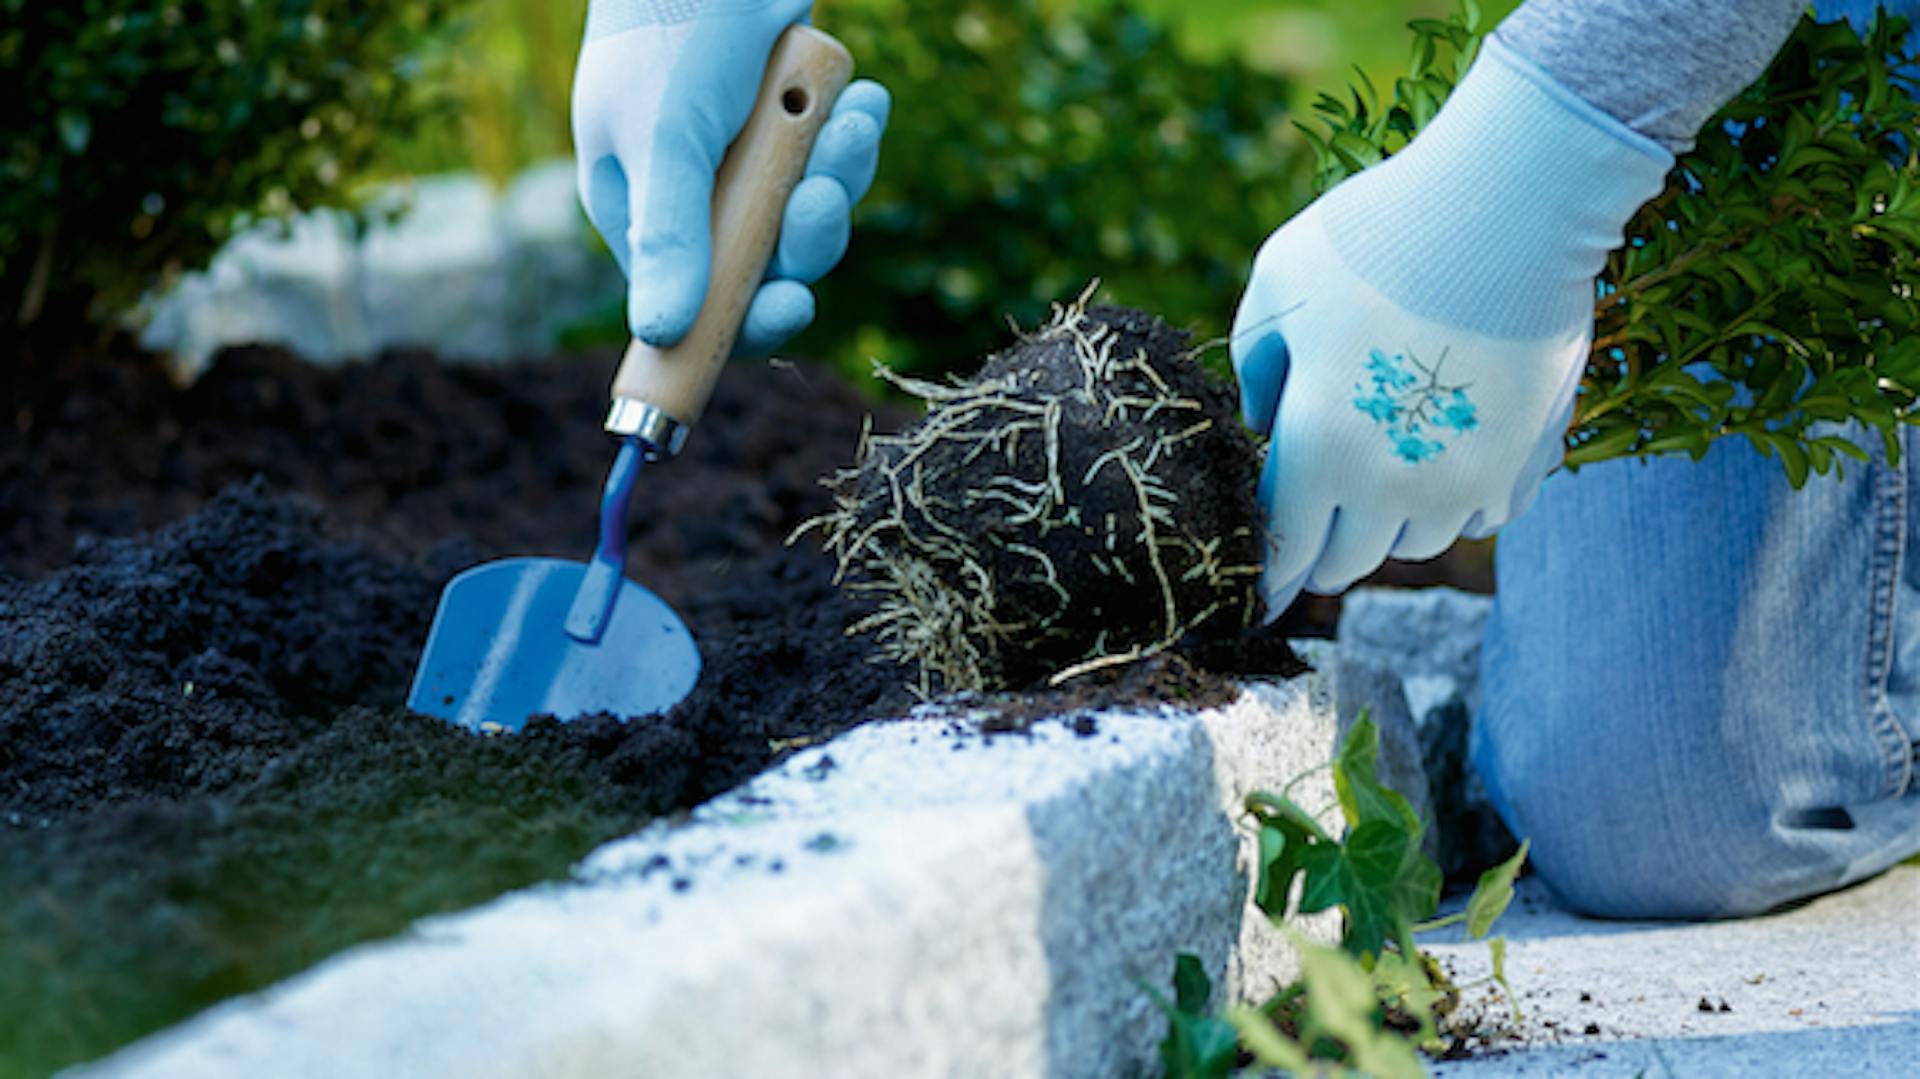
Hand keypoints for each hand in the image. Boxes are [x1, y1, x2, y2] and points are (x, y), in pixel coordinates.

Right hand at [572, 0, 888, 356]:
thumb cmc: (670, 27)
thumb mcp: (665, 139)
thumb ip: (669, 237)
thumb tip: (660, 334)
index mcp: (643, 214)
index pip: (696, 306)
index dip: (745, 319)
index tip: (792, 305)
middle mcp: (696, 198)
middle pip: (770, 268)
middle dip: (808, 233)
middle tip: (823, 193)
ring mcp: (748, 161)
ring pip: (812, 213)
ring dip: (840, 173)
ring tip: (853, 120)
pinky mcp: (794, 124)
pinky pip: (836, 160)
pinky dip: (854, 132)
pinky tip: (864, 99)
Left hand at [1230, 34, 1671, 616]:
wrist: (1511, 207)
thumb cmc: (1378, 236)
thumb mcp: (1276, 282)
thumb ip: (1255, 361)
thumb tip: (1265, 420)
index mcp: (1321, 450)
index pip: (1285, 547)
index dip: (1267, 577)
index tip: (1257, 599)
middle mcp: (1394, 486)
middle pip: (1349, 560)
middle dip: (1322, 553)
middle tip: (1312, 535)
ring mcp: (1468, 480)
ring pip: (1418, 542)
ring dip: (1392, 525)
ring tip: (1380, 481)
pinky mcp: (1527, 461)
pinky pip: (1484, 514)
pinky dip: (1460, 501)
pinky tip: (1448, 459)